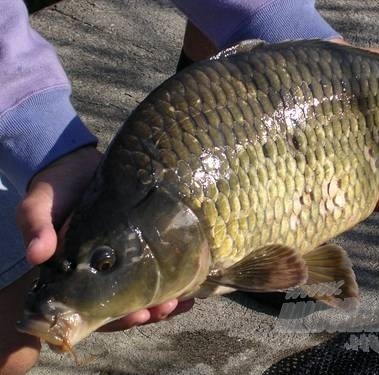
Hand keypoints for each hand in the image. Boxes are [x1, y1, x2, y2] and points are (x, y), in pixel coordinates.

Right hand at [15, 146, 191, 330]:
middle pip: (127, 305)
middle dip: (149, 311)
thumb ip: (36, 227)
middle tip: (168, 307)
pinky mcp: (142, 242)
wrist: (76, 166)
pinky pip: (160, 265)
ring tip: (185, 299)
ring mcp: (124, 259)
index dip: (117, 318)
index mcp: (75, 276)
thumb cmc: (54, 191)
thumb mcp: (38, 206)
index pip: (95, 309)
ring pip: (146, 291)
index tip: (138, 316)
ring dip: (166, 299)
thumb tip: (37, 253)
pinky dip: (176, 275)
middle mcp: (101, 273)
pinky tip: (194, 279)